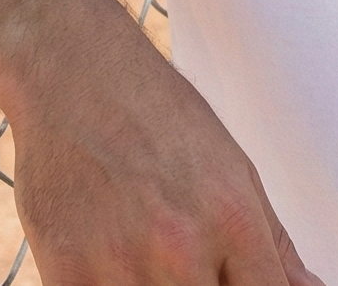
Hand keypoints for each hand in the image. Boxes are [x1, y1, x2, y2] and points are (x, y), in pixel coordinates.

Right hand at [0, 0, 325, 284]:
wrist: (75, 71)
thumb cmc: (158, 115)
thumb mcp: (233, 168)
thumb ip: (272, 245)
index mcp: (232, 217)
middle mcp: (180, 245)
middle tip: (192, 263)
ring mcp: (119, 265)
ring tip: (149, 254)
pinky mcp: (64, 274)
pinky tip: (114, 265)